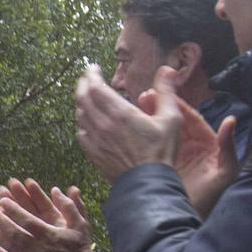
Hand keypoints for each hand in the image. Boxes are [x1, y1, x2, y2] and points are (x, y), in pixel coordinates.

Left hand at [0, 180, 94, 251]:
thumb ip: (70, 206)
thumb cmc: (79, 247)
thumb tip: (55, 189)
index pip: (29, 222)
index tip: (3, 200)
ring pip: (9, 246)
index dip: (15, 211)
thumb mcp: (81, 225)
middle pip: (15, 233)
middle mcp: (39, 249)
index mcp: (52, 236)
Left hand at [76, 64, 180, 181]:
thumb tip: (167, 69)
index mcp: (120, 113)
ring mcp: (96, 141)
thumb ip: (166, 91)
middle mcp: (103, 125)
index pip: (96, 87)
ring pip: (80, 115)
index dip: (91, 75)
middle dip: (83, 84)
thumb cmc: (161, 151)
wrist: (148, 183)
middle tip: (87, 77)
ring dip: (81, 102)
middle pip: (83, 99)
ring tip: (87, 95)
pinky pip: (81, 133)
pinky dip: (82, 122)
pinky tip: (87, 121)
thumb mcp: (171, 118)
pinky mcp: (94, 154)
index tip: (93, 68)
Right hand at [137, 81, 239, 217]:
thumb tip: (231, 120)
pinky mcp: (161, 170)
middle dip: (159, 109)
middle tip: (142, 97)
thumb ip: (228, 148)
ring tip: (132, 110)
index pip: (190, 119)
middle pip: (173, 123)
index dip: (177, 106)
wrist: (191, 225)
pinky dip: (141, 141)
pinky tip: (129, 133)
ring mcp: (174, 159)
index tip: (164, 93)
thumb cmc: (214, 200)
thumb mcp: (225, 174)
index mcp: (206, 145)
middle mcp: (190, 149)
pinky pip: (151, 151)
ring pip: (160, 135)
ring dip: (148, 122)